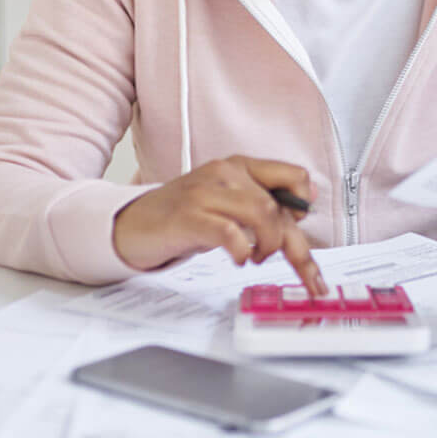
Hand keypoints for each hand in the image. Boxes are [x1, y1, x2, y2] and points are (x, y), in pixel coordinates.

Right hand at [112, 155, 327, 294]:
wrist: (133, 223)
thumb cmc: (185, 215)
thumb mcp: (227, 202)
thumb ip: (260, 203)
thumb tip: (302, 209)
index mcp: (240, 166)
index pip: (292, 175)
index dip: (303, 203)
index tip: (302, 226)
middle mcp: (226, 172)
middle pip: (278, 206)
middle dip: (294, 245)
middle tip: (299, 270)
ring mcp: (206, 192)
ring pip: (261, 214)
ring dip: (268, 245)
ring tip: (256, 258)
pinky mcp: (189, 216)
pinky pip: (229, 232)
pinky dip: (241, 250)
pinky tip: (238, 258)